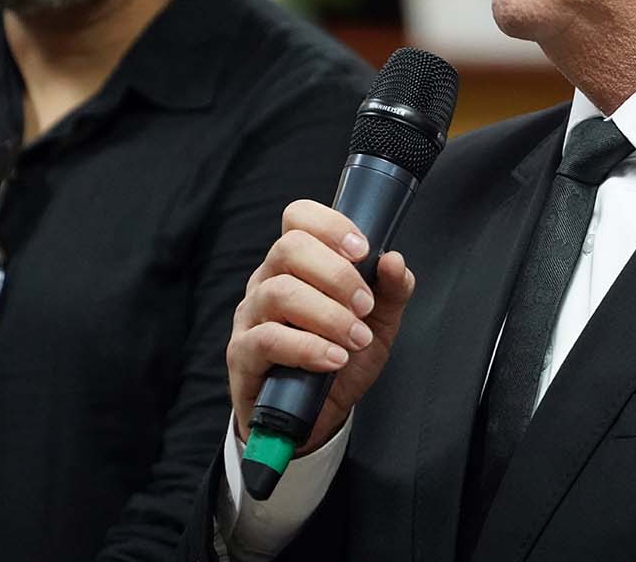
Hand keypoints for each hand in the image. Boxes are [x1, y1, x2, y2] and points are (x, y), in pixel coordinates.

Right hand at [227, 199, 416, 452]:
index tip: (362, 250)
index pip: (298, 218)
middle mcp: (268, 281)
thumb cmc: (339, 360)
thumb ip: (390, 291)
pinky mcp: (242, 353)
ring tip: (355, 339)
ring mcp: (251, 316)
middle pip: (289, 248)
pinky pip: (268, 339)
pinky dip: (308, 348)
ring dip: (328, 315)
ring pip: (280, 293)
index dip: (330, 225)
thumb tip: (393, 261)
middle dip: (337, 275)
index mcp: (297, 264)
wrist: (314, 418)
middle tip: (365, 306)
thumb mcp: (377, 324)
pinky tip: (334, 359)